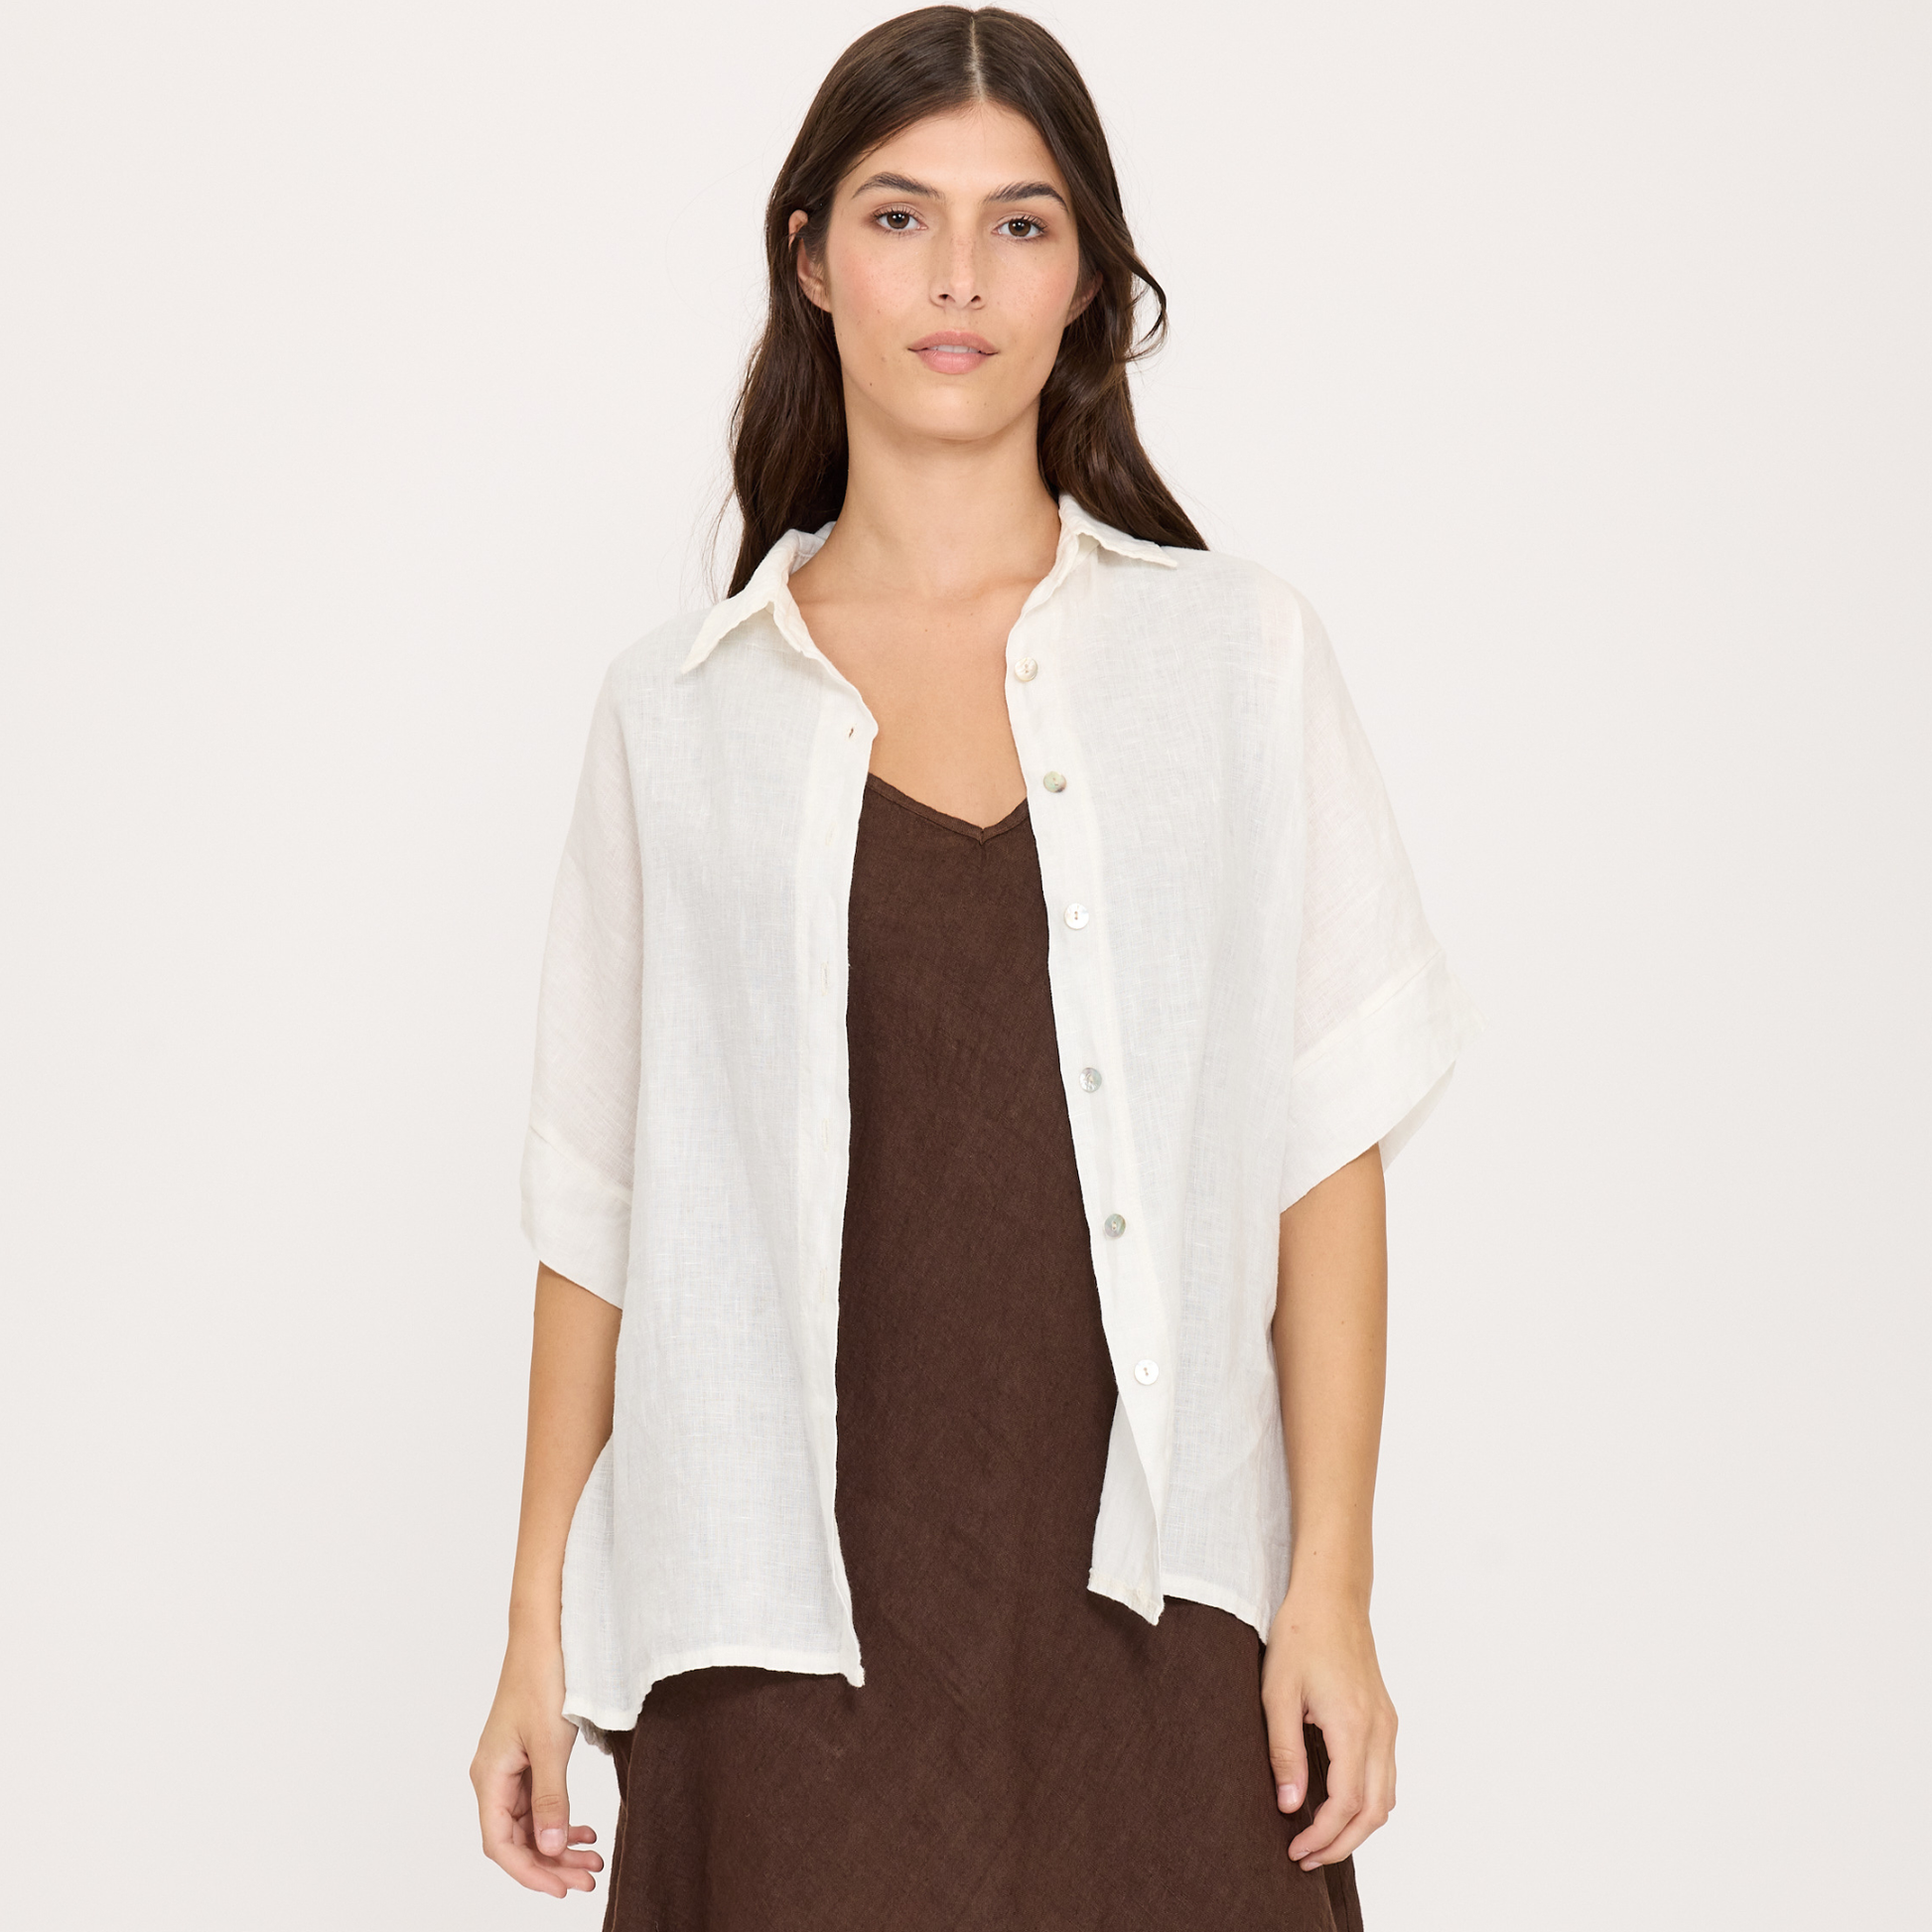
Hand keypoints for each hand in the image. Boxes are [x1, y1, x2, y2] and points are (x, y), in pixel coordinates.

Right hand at [470, 1635, 603, 1896]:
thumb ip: (551, 1798)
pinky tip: (585, 1828)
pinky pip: (539, 1802)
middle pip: (516, 1838)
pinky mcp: (527, 1756)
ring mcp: (510, 1767)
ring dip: (559, 1843)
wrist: (545, 1634)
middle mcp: (494, 1776)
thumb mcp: (550, 1744)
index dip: (530, 1872)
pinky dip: (561, 1818)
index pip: (501, 1844)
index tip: (563, 1889)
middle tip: (589, 1878)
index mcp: (489, 1776)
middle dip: (551, 1863)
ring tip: (594, 1859)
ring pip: (531, 1822)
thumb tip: (550, 1849)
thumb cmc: (542, 1679)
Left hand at [1260, 1585, 1396, 1871]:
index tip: (1296, 1849)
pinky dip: (1368, 1802)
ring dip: (1358, 1827)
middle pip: (1374, 1811)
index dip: (1323, 1835)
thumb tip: (1290, 1805)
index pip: (1346, 1803)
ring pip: (1386, 1798)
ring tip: (1319, 1839)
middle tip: (1305, 1857)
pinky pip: (1386, 1775)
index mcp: (1351, 1724)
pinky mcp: (1386, 1718)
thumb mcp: (1277, 1694)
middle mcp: (1379, 1729)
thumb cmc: (1300, 1636)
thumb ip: (1284, 1752)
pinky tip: (1338, 1805)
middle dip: (1342, 1843)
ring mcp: (1387, 1724)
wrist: (1331, 1597)